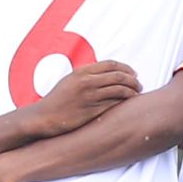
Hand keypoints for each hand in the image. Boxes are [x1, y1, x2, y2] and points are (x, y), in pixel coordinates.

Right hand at [21, 61, 140, 137]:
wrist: (44, 117)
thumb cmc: (57, 100)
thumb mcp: (70, 81)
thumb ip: (87, 75)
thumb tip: (106, 74)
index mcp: (81, 72)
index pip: (111, 64)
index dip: (125, 68)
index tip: (133, 73)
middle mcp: (87, 82)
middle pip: (119, 76)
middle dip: (133, 80)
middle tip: (138, 85)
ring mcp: (90, 97)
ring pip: (120, 90)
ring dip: (132, 91)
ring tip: (137, 94)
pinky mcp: (92, 111)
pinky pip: (114, 104)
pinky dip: (124, 102)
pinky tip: (129, 104)